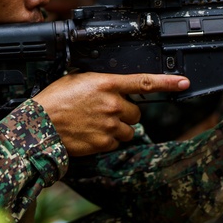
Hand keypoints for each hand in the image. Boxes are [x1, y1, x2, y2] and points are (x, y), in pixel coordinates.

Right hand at [34, 72, 189, 155]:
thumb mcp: (77, 80)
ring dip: (117, 128)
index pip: (144, 82)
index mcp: (106, 84)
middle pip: (136, 112)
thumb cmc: (53, 101)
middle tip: (104, 113)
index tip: (183, 82)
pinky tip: (91, 134)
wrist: (39, 126)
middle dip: (124, 114)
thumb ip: (99, 82)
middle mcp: (112, 104)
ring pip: (128, 130)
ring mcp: (110, 125)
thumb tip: (110, 86)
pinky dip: (107, 141)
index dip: (167, 82)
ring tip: (95, 125)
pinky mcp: (105, 143)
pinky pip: (116, 143)